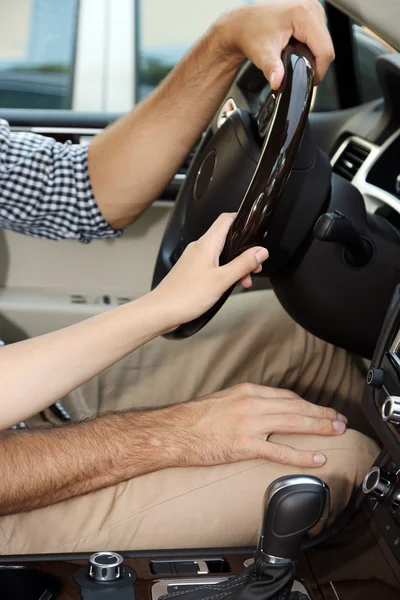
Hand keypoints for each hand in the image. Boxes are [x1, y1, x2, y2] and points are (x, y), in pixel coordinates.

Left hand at [152, 213, 268, 328]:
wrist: (161, 311)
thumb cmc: (185, 296)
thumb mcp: (222, 280)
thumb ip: (243, 264)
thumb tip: (261, 251)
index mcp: (206, 244)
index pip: (226, 219)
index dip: (242, 220)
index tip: (256, 230)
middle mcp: (199, 248)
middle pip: (226, 238)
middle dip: (244, 250)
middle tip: (255, 265)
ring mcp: (194, 260)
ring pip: (221, 254)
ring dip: (235, 265)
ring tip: (245, 281)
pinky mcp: (192, 272)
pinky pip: (213, 265)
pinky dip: (225, 272)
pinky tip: (229, 285)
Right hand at [160, 384, 347, 467]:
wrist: (173, 431)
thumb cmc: (194, 418)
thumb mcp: (222, 400)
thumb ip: (244, 402)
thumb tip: (261, 409)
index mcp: (247, 391)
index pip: (286, 396)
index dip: (307, 404)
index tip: (318, 410)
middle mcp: (252, 403)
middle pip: (296, 407)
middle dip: (321, 413)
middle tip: (339, 420)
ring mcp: (250, 424)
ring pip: (294, 423)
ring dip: (320, 428)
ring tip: (337, 432)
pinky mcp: (245, 445)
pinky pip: (280, 450)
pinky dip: (302, 455)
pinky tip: (317, 458)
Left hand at [217, 0, 334, 88]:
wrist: (242, 23)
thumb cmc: (250, 33)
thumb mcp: (262, 54)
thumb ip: (272, 69)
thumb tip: (277, 83)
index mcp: (303, 14)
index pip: (325, 49)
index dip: (319, 70)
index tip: (309, 81)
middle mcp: (311, 6)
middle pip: (326, 45)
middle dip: (315, 63)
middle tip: (299, 72)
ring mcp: (312, 7)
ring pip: (324, 41)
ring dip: (313, 55)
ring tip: (296, 59)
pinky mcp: (310, 11)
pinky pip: (319, 35)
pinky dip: (310, 46)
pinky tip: (297, 49)